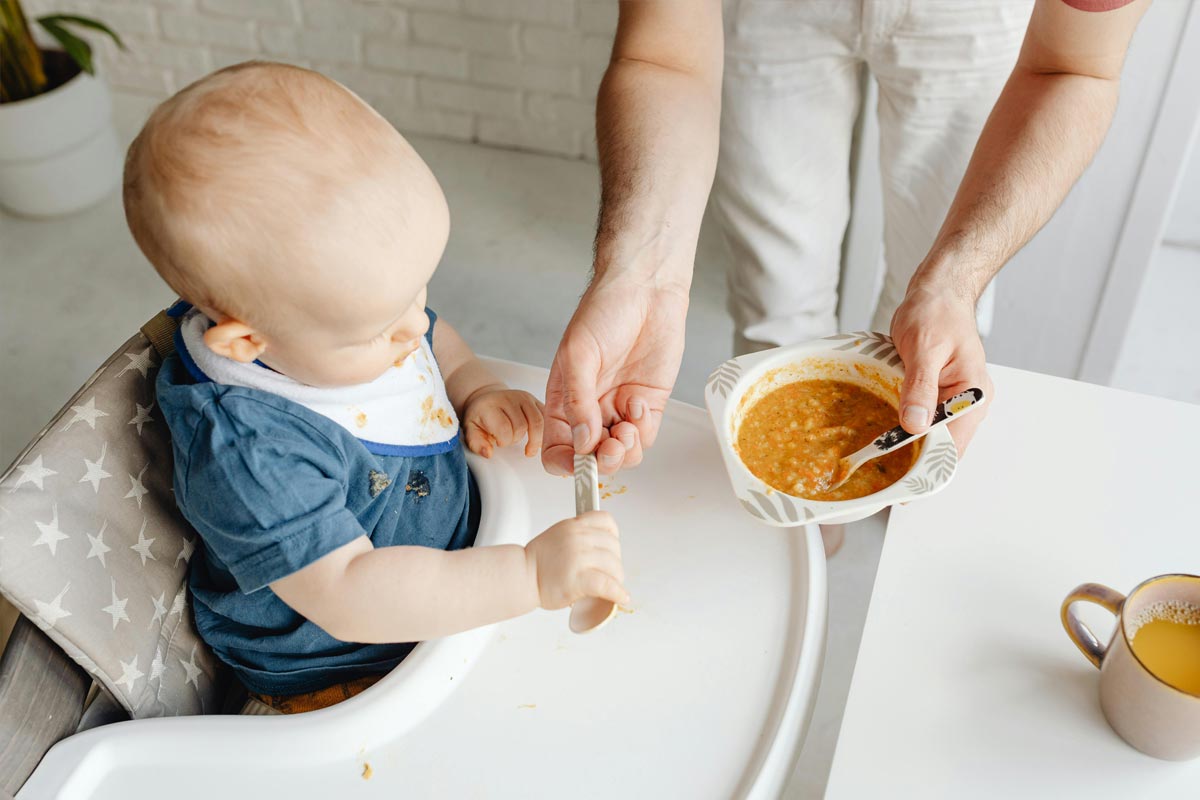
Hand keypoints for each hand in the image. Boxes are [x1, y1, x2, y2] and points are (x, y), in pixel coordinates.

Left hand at [463, 388, 543, 457]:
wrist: (488, 399)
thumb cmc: (480, 418)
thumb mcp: (471, 431)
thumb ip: (477, 443)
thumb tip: (488, 453)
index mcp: (490, 406)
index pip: (504, 429)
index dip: (504, 441)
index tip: (499, 442)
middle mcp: (509, 398)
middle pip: (522, 427)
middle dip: (516, 439)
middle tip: (509, 440)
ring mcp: (524, 397)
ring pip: (538, 422)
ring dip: (534, 438)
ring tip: (528, 446)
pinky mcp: (535, 400)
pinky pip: (546, 417)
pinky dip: (544, 431)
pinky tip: (537, 438)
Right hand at [524, 511, 627, 609]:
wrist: (521, 577)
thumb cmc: (538, 562)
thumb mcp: (558, 535)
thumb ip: (579, 536)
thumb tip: (601, 548)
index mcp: (573, 526)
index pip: (606, 521)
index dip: (613, 536)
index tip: (613, 547)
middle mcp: (577, 538)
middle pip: (613, 547)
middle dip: (615, 563)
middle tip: (610, 574)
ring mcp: (578, 557)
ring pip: (613, 566)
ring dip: (617, 579)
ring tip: (612, 588)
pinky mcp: (577, 579)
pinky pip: (606, 584)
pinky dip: (617, 593)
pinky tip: (621, 598)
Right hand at [543, 274, 687, 475]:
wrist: (646, 290)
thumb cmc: (604, 311)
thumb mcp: (578, 355)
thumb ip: (577, 401)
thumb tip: (581, 441)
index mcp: (563, 400)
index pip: (557, 448)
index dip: (566, 464)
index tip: (579, 464)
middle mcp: (590, 410)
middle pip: (591, 458)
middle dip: (601, 461)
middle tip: (610, 448)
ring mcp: (619, 409)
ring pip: (621, 454)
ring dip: (624, 450)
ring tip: (626, 427)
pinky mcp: (648, 405)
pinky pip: (645, 437)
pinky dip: (643, 431)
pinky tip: (638, 402)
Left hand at [890, 283, 993, 455]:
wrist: (936, 294)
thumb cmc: (936, 313)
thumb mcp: (924, 349)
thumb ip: (921, 387)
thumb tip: (916, 424)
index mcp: (974, 394)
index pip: (954, 444)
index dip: (928, 462)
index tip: (900, 473)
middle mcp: (968, 402)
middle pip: (943, 445)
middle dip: (914, 457)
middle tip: (882, 467)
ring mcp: (953, 400)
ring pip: (931, 435)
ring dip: (907, 442)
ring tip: (879, 453)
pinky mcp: (937, 394)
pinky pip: (923, 419)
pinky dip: (905, 426)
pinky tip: (885, 430)